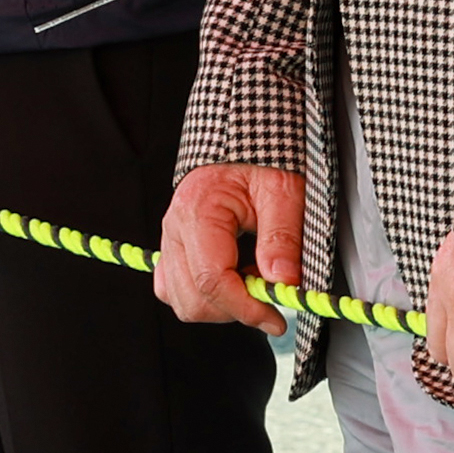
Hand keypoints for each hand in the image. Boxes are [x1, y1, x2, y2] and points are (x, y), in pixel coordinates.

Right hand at [157, 165, 303, 336]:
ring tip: (251, 282)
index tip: (276, 317)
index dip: (246, 308)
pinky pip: (175, 287)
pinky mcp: (174, 246)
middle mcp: (174, 227)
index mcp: (198, 210)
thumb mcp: (284, 189)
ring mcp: (170, 238)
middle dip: (233, 310)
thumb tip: (282, 283)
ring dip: (218, 305)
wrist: (242, 135)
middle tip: (269, 294)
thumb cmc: (261, 155)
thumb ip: (282, 236)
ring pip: (180, 300)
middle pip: (191, 299)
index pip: (212, 280)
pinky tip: (233, 280)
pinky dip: (203, 296)